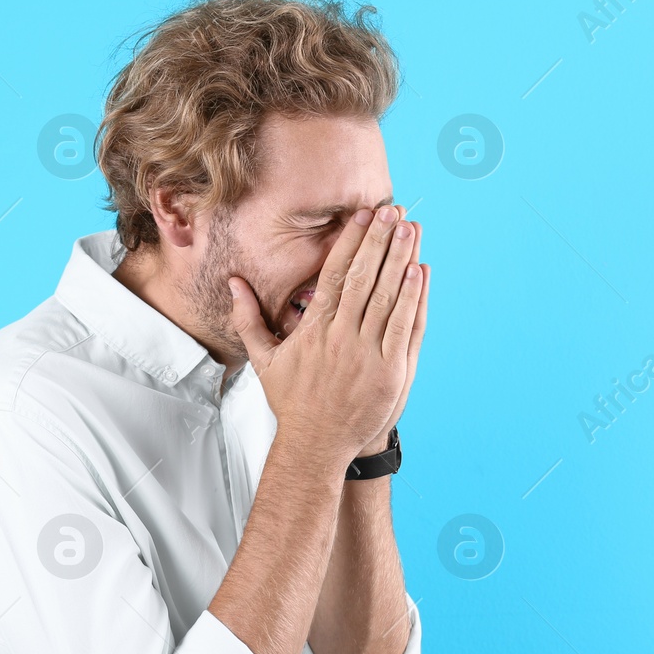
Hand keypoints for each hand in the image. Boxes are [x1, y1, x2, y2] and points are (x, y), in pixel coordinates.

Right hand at [230, 205, 424, 463]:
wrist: (317, 444)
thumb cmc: (292, 401)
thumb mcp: (264, 359)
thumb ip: (249, 318)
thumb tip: (233, 282)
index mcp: (314, 330)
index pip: (336, 274)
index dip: (351, 242)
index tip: (363, 215)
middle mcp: (342, 337)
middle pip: (365, 278)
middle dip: (380, 240)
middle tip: (393, 210)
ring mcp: (369, 354)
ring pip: (389, 297)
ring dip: (402, 259)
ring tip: (411, 229)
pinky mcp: (391, 371)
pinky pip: (406, 326)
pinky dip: (414, 298)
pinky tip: (420, 272)